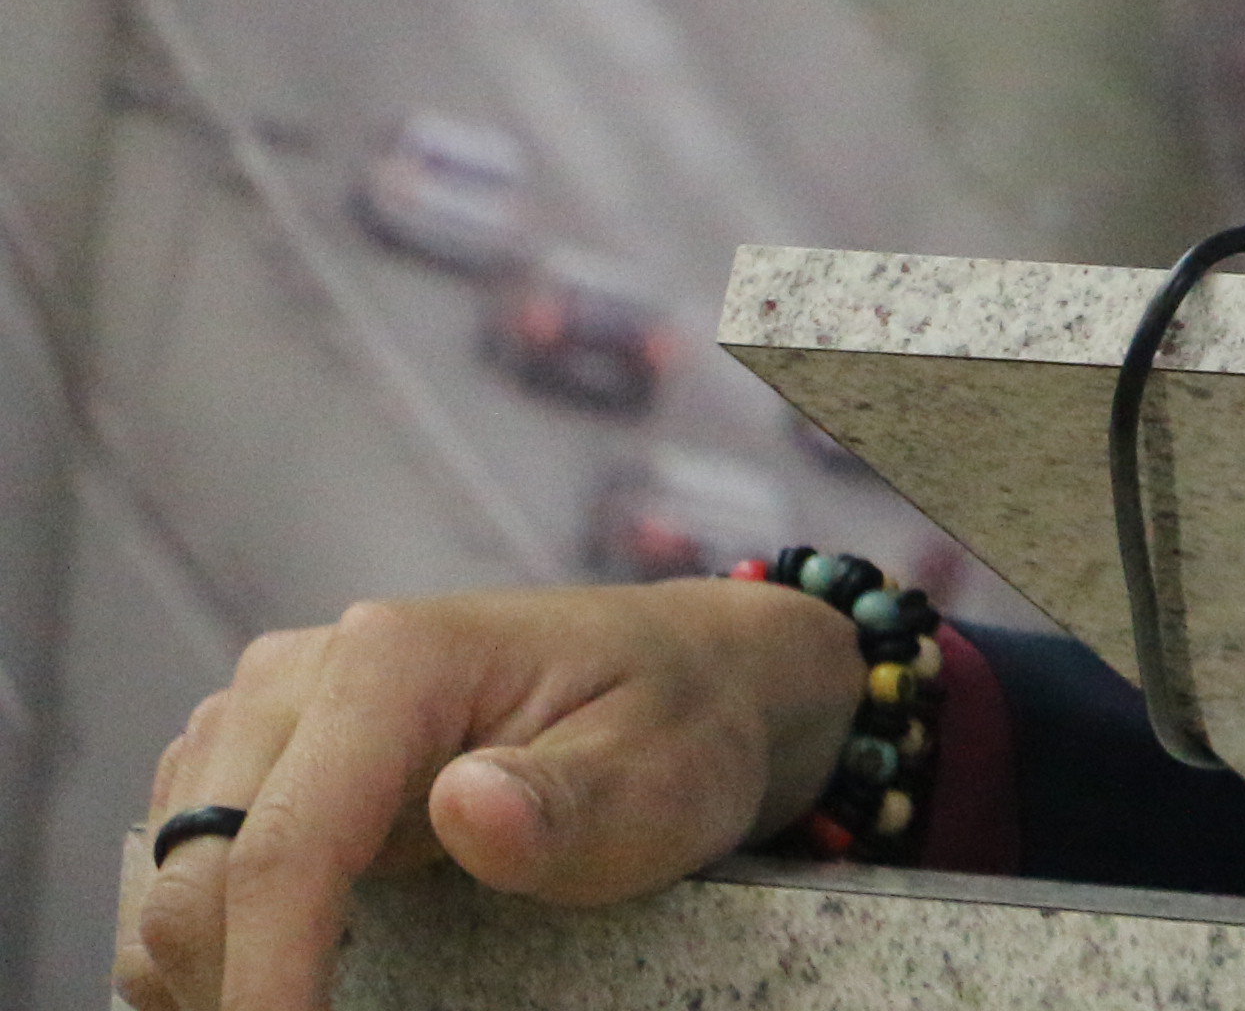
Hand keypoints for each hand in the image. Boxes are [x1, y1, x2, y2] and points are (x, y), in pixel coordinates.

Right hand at [116, 579, 863, 1010]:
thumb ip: (565, 806)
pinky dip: (209, 951)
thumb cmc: (677, 728)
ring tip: (304, 1010)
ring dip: (208, 977)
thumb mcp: (662, 778)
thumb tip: (466, 808)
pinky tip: (280, 987)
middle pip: (201, 876)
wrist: (686, 679)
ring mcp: (261, 718)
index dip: (267, 978)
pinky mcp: (248, 765)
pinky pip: (182, 879)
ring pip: (169, 884)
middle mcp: (299, 674)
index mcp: (395, 659)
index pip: (287, 848)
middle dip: (233, 989)